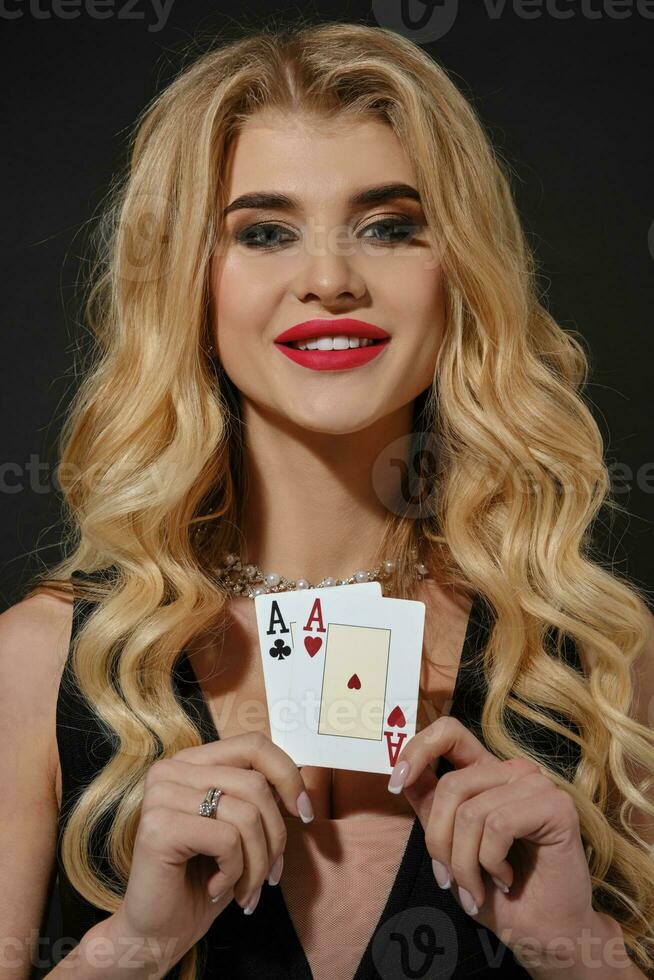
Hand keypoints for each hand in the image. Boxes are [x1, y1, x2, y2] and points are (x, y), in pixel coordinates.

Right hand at [112, 731, 312, 967]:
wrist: (159, 932)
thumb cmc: (202, 880)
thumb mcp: (239, 830)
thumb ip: (259, 798)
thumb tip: (300, 786)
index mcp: (192, 762)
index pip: (254, 745)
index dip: (287, 775)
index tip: (304, 813)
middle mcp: (172, 769)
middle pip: (256, 784)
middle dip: (275, 837)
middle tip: (270, 876)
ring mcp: (162, 794)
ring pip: (246, 814)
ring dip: (257, 863)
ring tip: (245, 890)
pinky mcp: (159, 826)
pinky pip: (227, 840)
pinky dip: (234, 872)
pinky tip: (216, 889)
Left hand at [388, 715, 602, 961]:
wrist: (538, 931)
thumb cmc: (495, 891)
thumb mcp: (450, 845)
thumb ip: (431, 807)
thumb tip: (401, 774)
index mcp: (485, 773)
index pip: (448, 732)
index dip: (417, 748)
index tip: (396, 783)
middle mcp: (510, 771)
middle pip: (452, 785)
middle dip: (439, 842)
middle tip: (448, 879)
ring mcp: (536, 785)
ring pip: (471, 811)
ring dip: (465, 863)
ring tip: (476, 888)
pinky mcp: (556, 805)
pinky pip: (498, 825)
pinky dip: (491, 862)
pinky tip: (505, 878)